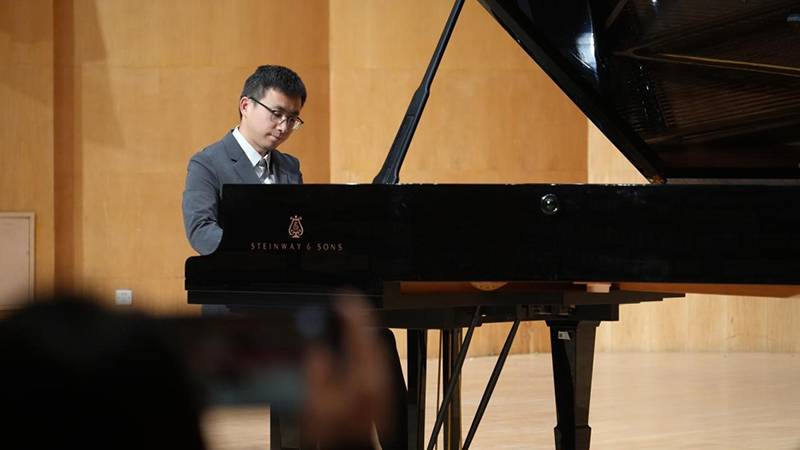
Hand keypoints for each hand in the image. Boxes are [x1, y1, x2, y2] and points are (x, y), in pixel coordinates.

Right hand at [302, 293, 390, 447]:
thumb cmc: (334, 432)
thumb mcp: (316, 400)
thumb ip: (317, 368)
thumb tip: (319, 344)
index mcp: (365, 376)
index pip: (363, 331)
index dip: (352, 310)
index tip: (344, 296)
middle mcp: (379, 379)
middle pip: (372, 338)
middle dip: (358, 319)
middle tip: (344, 305)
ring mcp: (382, 388)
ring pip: (374, 350)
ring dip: (360, 333)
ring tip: (345, 321)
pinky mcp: (379, 395)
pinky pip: (373, 362)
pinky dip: (362, 350)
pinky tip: (350, 349)